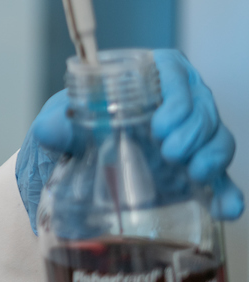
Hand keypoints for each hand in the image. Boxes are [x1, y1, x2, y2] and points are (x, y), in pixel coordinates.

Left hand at [16, 50, 242, 231]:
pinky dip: (227, 194)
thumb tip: (54, 129)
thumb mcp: (58, 121)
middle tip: (170, 153)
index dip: (176, 97)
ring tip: (194, 174)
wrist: (74, 155)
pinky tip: (225, 209)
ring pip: (217, 138)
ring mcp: (190, 135)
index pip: (173, 72)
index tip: (160, 124)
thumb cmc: (73, 122)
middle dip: (193, 131)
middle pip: (202, 107)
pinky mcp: (194, 167)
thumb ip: (55, 124)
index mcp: (148, 76)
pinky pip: (221, 179)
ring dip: (212, 156)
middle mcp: (177, 101)